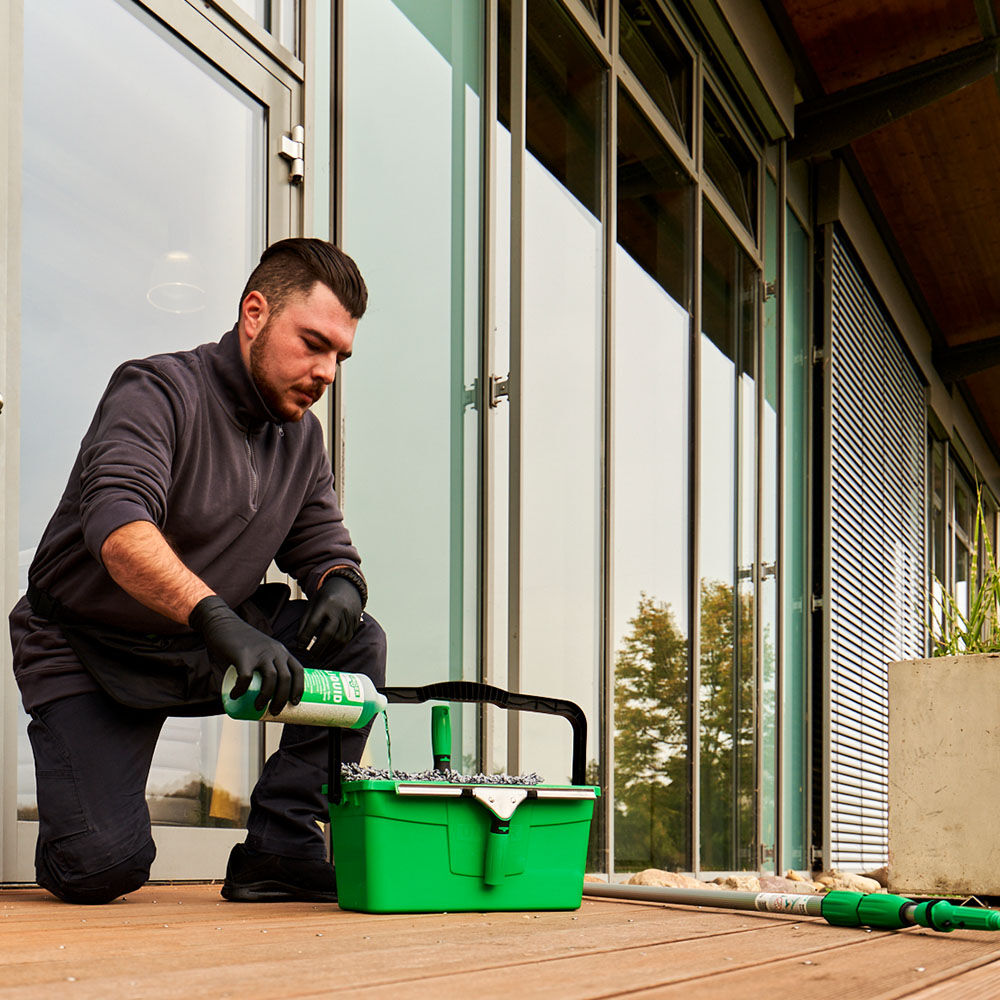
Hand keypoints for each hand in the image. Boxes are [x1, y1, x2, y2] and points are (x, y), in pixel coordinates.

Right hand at [189, 596, 303, 713]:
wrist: (223, 623)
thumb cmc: (242, 642)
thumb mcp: (263, 650)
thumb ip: (267, 664)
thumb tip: (266, 693)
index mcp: (281, 651)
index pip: (298, 671)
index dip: (299, 688)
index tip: (295, 703)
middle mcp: (274, 651)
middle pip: (286, 679)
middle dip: (282, 699)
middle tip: (274, 711)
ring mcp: (260, 653)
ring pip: (270, 680)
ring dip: (265, 698)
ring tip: (257, 707)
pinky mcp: (243, 655)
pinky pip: (245, 678)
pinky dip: (241, 690)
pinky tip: (235, 696)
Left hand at [296, 574, 362, 658]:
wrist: (347, 586)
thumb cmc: (325, 597)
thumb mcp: (313, 603)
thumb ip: (305, 620)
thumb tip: (298, 640)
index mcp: (325, 603)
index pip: (313, 623)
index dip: (306, 636)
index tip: (300, 647)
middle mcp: (339, 609)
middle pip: (329, 632)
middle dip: (319, 647)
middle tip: (311, 656)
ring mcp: (349, 615)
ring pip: (340, 637)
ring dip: (329, 649)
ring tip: (320, 655)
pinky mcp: (356, 620)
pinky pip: (349, 636)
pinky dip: (339, 645)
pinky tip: (331, 649)